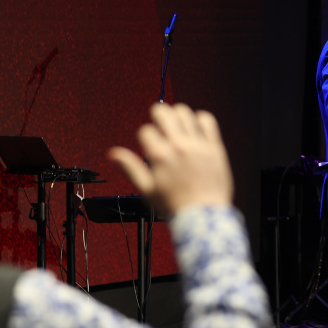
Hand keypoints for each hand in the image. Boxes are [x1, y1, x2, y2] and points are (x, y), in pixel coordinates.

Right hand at [109, 102, 233, 213]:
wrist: (204, 215)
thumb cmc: (175, 206)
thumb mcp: (147, 190)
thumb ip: (131, 168)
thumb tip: (113, 154)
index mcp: (160, 156)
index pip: (146, 131)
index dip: (145, 136)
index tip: (150, 145)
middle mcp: (178, 146)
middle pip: (163, 112)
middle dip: (157, 115)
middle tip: (160, 124)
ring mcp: (198, 144)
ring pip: (184, 112)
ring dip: (177, 115)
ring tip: (177, 125)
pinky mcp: (214, 147)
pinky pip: (207, 120)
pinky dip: (199, 119)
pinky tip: (195, 127)